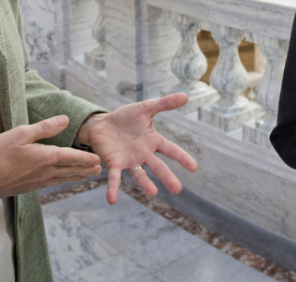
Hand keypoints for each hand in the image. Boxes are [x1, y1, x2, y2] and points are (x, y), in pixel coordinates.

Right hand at [0, 115, 102, 211]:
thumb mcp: (19, 134)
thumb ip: (44, 128)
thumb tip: (65, 119)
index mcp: (46, 158)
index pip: (74, 157)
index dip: (88, 158)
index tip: (100, 158)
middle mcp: (45, 172)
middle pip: (72, 170)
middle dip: (87, 168)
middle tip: (100, 169)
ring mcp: (37, 182)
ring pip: (63, 179)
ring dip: (77, 176)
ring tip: (87, 175)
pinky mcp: (28, 187)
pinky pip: (51, 183)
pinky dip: (62, 180)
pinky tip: (60, 179)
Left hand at [76, 93, 199, 204]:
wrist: (101, 124)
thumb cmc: (125, 118)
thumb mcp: (145, 108)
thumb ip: (164, 104)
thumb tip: (186, 96)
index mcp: (153, 141)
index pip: (171, 150)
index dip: (182, 158)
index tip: (194, 167)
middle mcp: (144, 155)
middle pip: (158, 167)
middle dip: (168, 177)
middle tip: (177, 189)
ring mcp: (129, 161)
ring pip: (140, 175)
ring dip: (145, 184)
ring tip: (153, 194)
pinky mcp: (114, 164)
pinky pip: (115, 178)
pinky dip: (113, 189)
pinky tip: (112, 199)